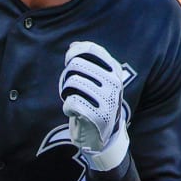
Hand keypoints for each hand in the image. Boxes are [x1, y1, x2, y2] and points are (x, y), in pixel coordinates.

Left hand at [60, 41, 129, 170]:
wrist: (103, 134)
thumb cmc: (96, 102)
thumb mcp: (98, 79)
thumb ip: (88, 61)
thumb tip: (73, 46)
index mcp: (115, 71)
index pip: (91, 49)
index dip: (74, 53)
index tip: (69, 60)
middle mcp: (114, 83)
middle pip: (76, 64)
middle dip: (67, 75)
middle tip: (71, 87)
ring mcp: (108, 99)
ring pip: (73, 81)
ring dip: (66, 91)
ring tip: (73, 98)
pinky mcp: (98, 116)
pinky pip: (72, 102)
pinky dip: (68, 107)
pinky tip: (74, 112)